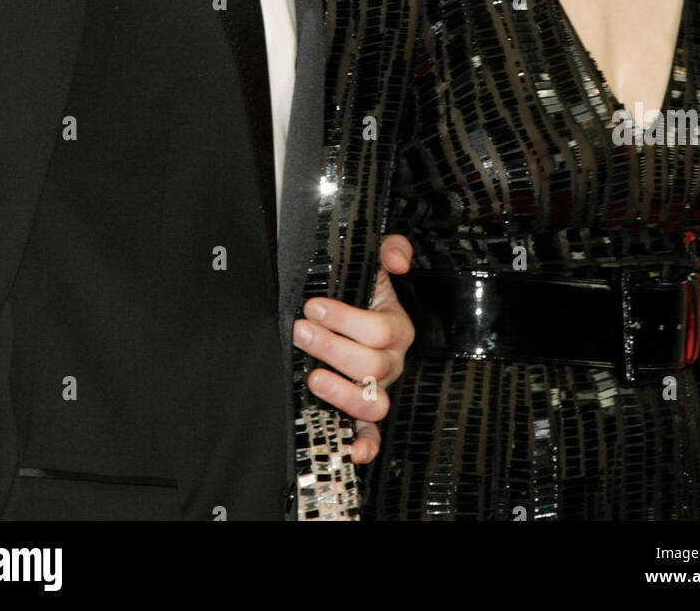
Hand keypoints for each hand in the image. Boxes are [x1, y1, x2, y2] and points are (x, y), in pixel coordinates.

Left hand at [293, 233, 413, 463]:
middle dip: (332, 347)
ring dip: (342, 392)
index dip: (344, 318)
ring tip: (313, 377)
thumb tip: (397, 258)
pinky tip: (349, 450)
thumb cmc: (364, 294)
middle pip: (372, 364)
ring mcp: (379, 389)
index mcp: (396, 327)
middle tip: (302, 332)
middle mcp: (391, 362)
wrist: (354, 317)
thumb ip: (391, 249)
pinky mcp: (366, 412)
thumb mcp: (376, 265)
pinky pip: (373, 434)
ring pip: (372, 402)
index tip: (313, 305)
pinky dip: (365, 446)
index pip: (378, 328)